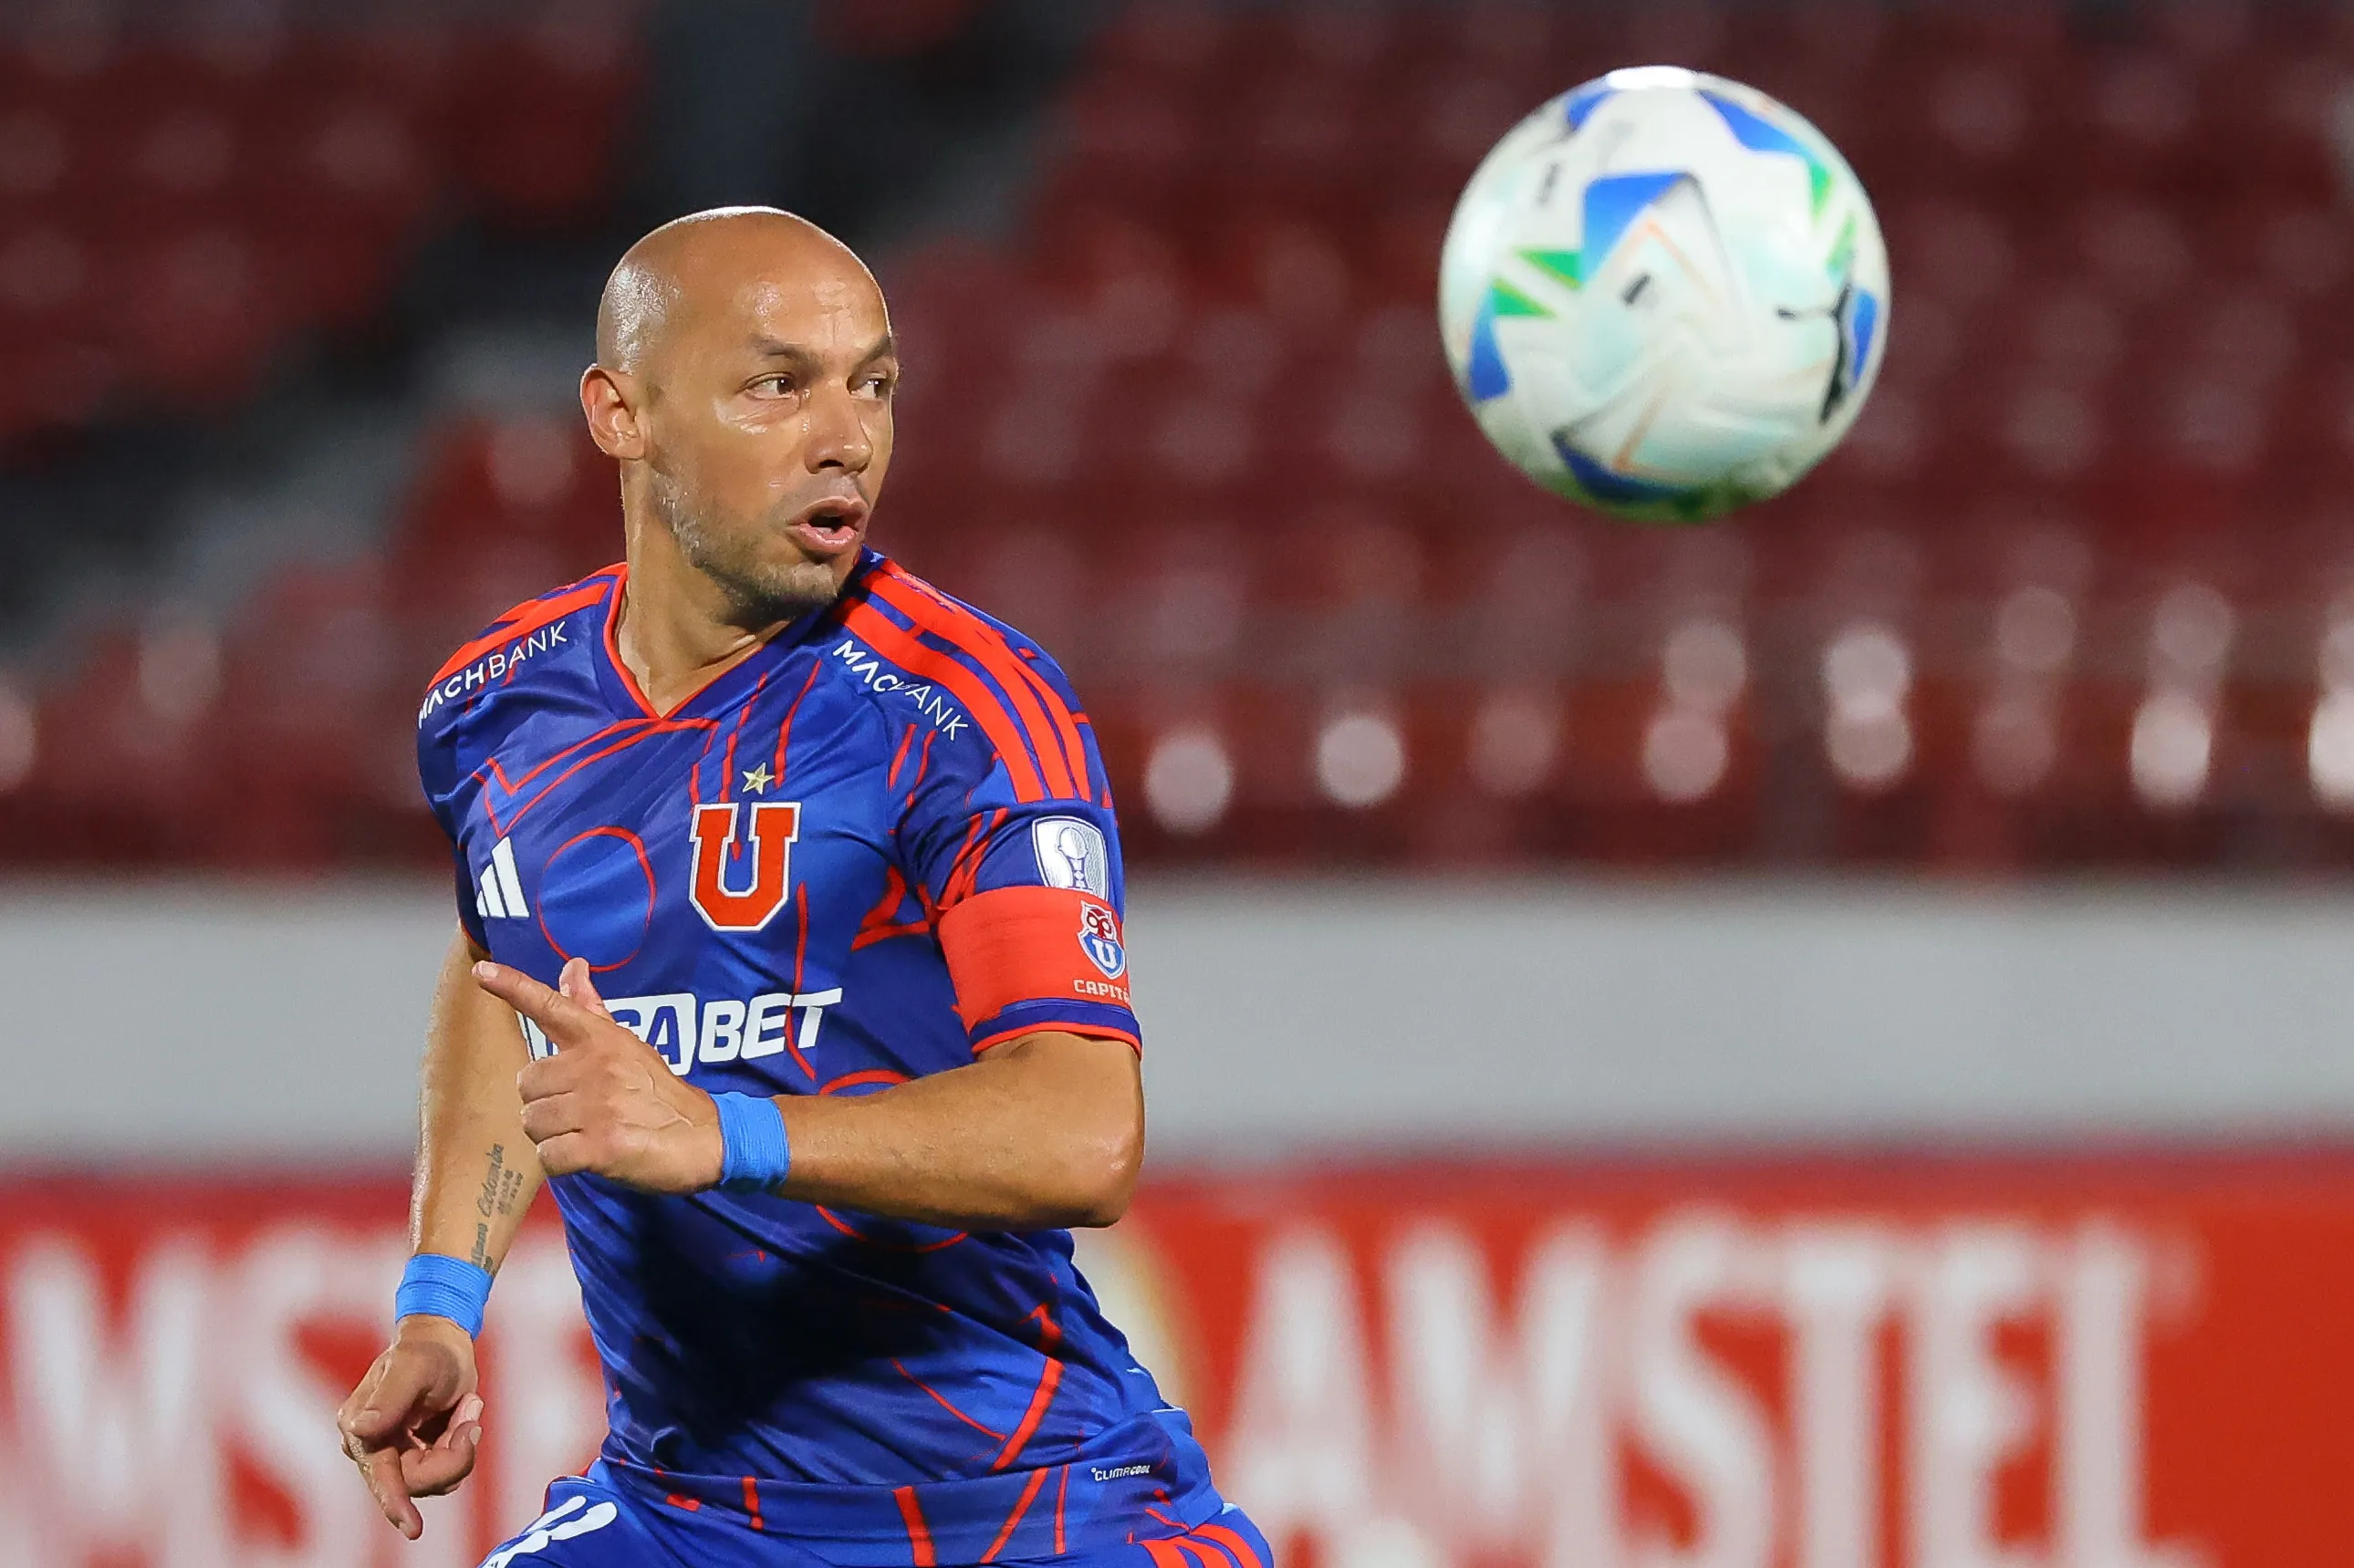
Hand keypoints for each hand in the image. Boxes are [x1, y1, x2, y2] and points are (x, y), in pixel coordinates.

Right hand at [337, 1315, 481, 1539]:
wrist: (444, 1342)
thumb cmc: (428, 1350)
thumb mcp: (414, 1367)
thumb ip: (389, 1398)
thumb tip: (360, 1431)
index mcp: (360, 1426)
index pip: (380, 1473)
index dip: (395, 1502)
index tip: (413, 1529)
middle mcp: (371, 1446)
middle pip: (416, 1481)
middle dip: (452, 1455)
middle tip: (471, 1415)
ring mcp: (394, 1454)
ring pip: (436, 1479)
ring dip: (460, 1446)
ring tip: (465, 1406)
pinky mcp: (416, 1457)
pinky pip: (447, 1470)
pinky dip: (462, 1445)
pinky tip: (462, 1414)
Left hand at [476, 956, 726, 1192]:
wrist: (705, 1140)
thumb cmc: (660, 1094)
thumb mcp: (629, 1045)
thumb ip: (592, 1010)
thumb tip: (572, 967)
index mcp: (602, 1039)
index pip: (550, 1007)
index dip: (513, 987)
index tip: (482, 972)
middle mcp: (597, 1066)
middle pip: (526, 1083)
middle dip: (544, 1102)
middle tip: (578, 1111)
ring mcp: (598, 1106)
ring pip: (532, 1122)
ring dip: (552, 1135)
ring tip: (584, 1133)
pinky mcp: (600, 1146)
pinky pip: (548, 1157)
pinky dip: (561, 1163)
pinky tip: (586, 1156)